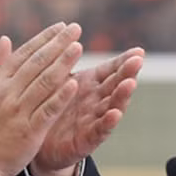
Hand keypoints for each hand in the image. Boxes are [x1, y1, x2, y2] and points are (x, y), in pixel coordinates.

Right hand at [0, 23, 82, 175]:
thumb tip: (6, 39)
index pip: (24, 54)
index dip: (44, 39)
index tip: (60, 27)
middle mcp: (8, 92)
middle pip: (37, 63)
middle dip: (57, 44)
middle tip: (75, 29)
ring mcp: (19, 110)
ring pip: (44, 82)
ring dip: (63, 63)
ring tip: (78, 48)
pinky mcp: (29, 130)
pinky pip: (47, 110)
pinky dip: (60, 97)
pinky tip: (75, 84)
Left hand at [30, 47, 144, 175]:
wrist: (37, 141)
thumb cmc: (50, 105)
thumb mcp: (56, 81)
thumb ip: (62, 62)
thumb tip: (63, 34)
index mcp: (88, 85)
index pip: (108, 70)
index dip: (122, 61)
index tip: (139, 51)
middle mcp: (95, 101)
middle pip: (115, 85)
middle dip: (127, 73)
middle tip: (138, 61)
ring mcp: (93, 120)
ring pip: (111, 106)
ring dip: (121, 95)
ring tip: (130, 83)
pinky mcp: (86, 139)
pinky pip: (99, 130)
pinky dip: (108, 122)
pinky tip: (115, 114)